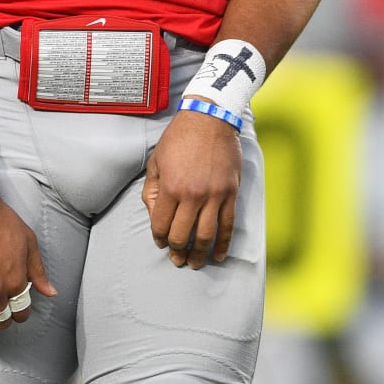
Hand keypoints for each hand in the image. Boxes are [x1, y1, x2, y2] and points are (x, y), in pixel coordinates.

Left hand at [143, 106, 241, 268]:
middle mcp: (193, 195)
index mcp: (171, 187)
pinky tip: (219, 255)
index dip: (159, 238)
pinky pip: (228, 225)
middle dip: (178, 251)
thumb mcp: (156, 161)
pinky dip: (224, 244)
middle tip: (177, 260)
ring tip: (194, 263)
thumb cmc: (179, 138)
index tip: (160, 243)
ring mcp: (214, 196)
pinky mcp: (230, 193)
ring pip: (206, 235)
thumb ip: (153, 190)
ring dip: (199, 253)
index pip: (162, 224)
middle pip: (183, 235)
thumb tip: (155, 215)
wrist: (209, 120)